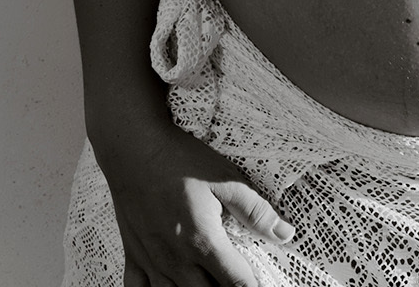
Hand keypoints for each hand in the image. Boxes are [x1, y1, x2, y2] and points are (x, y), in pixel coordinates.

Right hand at [94, 107, 293, 286]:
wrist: (132, 146)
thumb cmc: (179, 158)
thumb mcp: (224, 178)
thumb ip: (255, 210)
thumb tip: (285, 234)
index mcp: (203, 242)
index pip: (236, 284)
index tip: (260, 285)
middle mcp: (176, 260)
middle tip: (233, 279)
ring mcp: (152, 261)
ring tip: (207, 284)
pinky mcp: (133, 254)